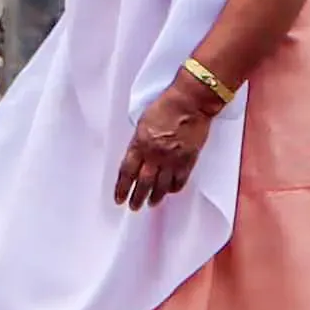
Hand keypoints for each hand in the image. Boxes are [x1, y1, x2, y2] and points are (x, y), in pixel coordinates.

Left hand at [111, 74, 220, 208]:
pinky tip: (169, 192)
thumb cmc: (166, 106)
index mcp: (140, 144)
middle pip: (143, 183)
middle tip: (133, 207)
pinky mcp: (188, 160)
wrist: (190, 102)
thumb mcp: (143, 122)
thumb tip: (136, 156)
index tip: (119, 198)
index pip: (127, 172)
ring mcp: (172, 159)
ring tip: (151, 204)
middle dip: (137, 197)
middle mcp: (155, 155)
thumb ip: (139, 142)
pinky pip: (179, 180)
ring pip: (161, 186)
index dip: (122, 188)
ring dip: (155, 197)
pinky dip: (173, 188)